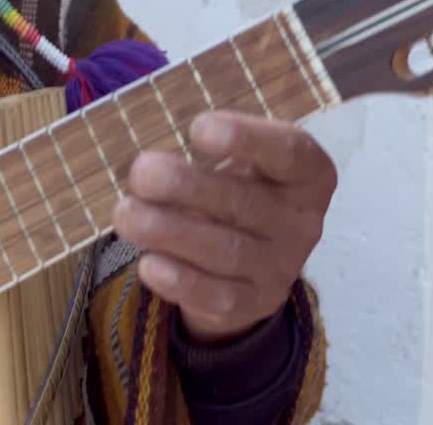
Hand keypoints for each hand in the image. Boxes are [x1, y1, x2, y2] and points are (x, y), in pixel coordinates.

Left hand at [112, 111, 335, 343]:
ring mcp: (281, 268)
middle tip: (140, 172)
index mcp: (307, 175)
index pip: (288, 152)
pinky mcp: (254, 303)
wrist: (251, 265)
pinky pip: (218, 295)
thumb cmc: (237, 193)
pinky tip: (148, 264)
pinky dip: (180, 281)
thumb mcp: (239, 164)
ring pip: (226, 251)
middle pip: (245, 202)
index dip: (246, 138)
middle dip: (187, 186)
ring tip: (125, 214)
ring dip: (170, 232)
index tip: (197, 129)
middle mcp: (302, 222)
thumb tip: (151, 163)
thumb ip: (209, 154)